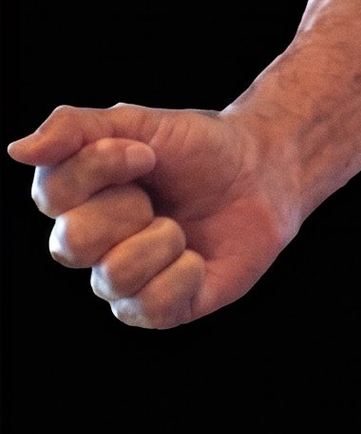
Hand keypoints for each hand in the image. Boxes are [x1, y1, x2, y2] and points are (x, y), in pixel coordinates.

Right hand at [7, 103, 300, 329]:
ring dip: (161, 240)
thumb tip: (17, 150)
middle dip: (128, 209)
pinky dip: (184, 274)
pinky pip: (150, 307)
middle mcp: (92, 246)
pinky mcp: (160, 310)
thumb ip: (78, 129)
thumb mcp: (142, 123)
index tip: (146, 152)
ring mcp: (124, 281)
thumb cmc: (199, 147)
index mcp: (79, 199)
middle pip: (73, 243)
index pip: (51, 195)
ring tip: (181, 226)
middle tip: (158, 195)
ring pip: (113, 277)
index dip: (100, 169)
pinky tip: (197, 257)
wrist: (264, 170)